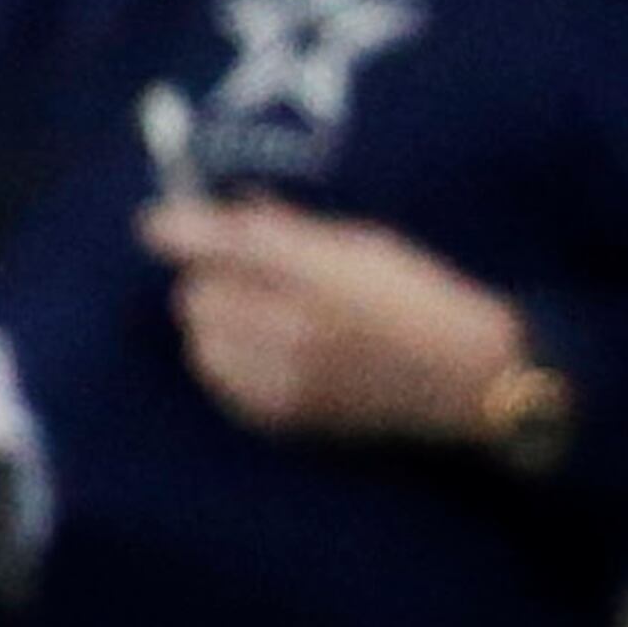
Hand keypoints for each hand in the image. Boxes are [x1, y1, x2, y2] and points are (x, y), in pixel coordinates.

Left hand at [143, 194, 526, 440]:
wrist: (470, 379)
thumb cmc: (422, 298)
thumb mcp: (363, 243)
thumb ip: (292, 231)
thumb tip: (233, 212)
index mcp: (315, 271)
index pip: (219, 243)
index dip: (177, 229)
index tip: (158, 227)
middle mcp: (293, 325)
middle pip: (197, 295)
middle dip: (209, 282)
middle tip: (241, 279)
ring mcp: (287, 375)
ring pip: (203, 343)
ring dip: (216, 328)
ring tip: (256, 322)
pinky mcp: (288, 414)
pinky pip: (224, 384)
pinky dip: (230, 367)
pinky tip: (264, 359)